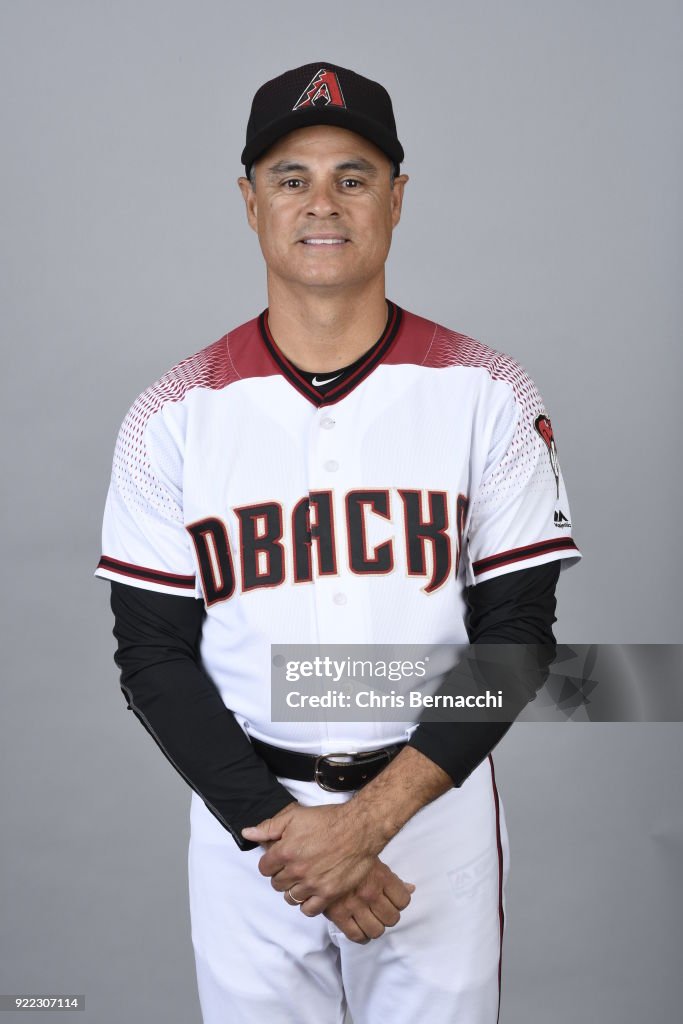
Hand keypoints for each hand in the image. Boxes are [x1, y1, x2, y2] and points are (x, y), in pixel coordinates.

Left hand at [241, 802, 387, 911]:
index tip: (280, 859)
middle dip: (282, 876)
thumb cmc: (328, 820)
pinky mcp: (328, 894)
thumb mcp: (295, 816)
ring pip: (291, 898)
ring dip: (294, 889)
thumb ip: (269, 827)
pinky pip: (309, 910)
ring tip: (303, 879)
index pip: (264, 868)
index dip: (271, 863)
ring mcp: (312, 884)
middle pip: (277, 884)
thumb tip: (248, 833)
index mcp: (285, 851)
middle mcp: (296, 871)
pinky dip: (308, 903)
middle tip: (293, 867)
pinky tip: (312, 893)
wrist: (359, 828)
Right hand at [321, 858, 415, 943]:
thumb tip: (411, 889)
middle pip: (392, 918)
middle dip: (387, 916)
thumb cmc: (348, 856)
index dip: (399, 902)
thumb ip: (392, 878)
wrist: (319, 853)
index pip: (403, 900)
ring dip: (375, 927)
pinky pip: (357, 936)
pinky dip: (362, 936)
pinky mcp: (338, 914)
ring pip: (377, 930)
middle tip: (380, 910)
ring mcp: (354, 905)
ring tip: (370, 919)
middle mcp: (370, 892)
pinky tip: (360, 928)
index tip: (391, 900)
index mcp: (381, 876)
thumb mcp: (373, 861)